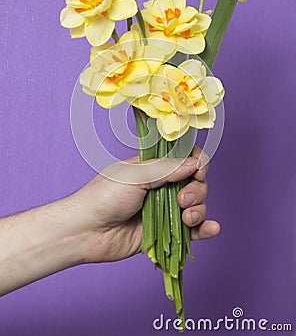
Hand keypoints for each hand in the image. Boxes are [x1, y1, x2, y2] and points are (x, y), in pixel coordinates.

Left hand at [71, 146, 219, 262]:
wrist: (84, 232)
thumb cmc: (103, 197)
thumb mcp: (135, 176)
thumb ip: (166, 169)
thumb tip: (195, 162)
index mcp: (154, 168)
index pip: (185, 159)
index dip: (197, 163)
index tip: (198, 170)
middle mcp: (162, 187)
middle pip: (195, 183)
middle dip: (196, 190)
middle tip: (182, 199)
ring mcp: (164, 211)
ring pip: (196, 205)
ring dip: (199, 209)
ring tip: (186, 217)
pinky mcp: (165, 234)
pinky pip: (192, 231)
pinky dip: (205, 229)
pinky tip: (211, 228)